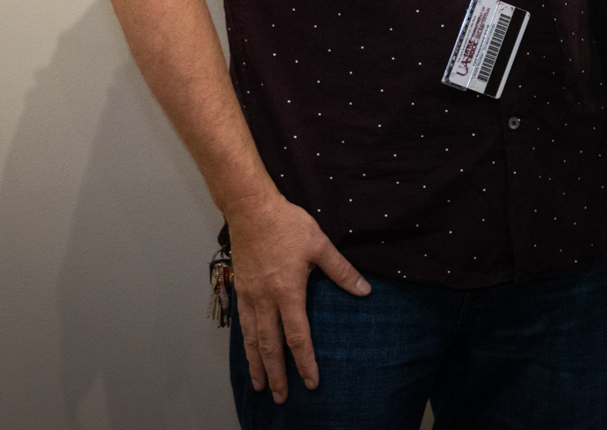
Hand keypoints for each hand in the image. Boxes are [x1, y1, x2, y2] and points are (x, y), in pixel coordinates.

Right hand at [226, 191, 370, 401]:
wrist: (251, 209)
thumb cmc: (287, 225)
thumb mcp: (320, 244)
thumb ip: (342, 271)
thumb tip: (365, 290)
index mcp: (288, 292)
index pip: (298, 337)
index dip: (305, 362)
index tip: (311, 382)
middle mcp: (266, 300)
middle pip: (271, 346)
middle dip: (277, 374)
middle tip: (281, 398)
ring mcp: (250, 296)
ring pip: (252, 339)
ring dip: (257, 364)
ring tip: (259, 385)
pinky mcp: (240, 288)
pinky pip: (242, 324)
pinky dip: (245, 344)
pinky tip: (249, 352)